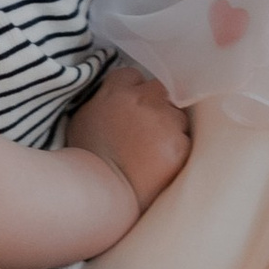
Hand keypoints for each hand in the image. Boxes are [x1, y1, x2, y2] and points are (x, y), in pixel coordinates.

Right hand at [68, 59, 191, 212]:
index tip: (131, 107)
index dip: (133, 91)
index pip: (133, 75)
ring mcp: (163, 121)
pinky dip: (177, 150)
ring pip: (177, 115)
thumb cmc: (86, 158)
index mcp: (117, 92)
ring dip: (170, 127)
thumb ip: (103, 98)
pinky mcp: (179, 144)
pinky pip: (185, 140)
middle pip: (159, 90)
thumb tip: (115, 95)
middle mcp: (143, 100)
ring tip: (153, 151)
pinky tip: (160, 164)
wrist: (101, 192)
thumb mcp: (83, 118)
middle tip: (146, 130)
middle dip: (156, 105)